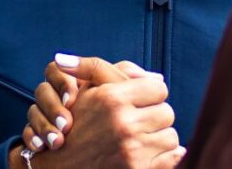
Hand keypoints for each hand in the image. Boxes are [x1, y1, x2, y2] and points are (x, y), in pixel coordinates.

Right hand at [21, 54, 184, 167]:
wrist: (59, 168)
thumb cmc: (76, 124)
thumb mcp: (88, 90)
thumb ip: (120, 72)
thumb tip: (159, 76)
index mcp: (112, 98)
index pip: (159, 89)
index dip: (150, 95)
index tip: (140, 102)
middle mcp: (123, 124)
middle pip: (167, 112)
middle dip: (154, 117)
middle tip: (137, 123)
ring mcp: (132, 150)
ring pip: (171, 136)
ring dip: (158, 138)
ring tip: (138, 140)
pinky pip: (172, 157)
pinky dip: (164, 157)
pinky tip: (148, 155)